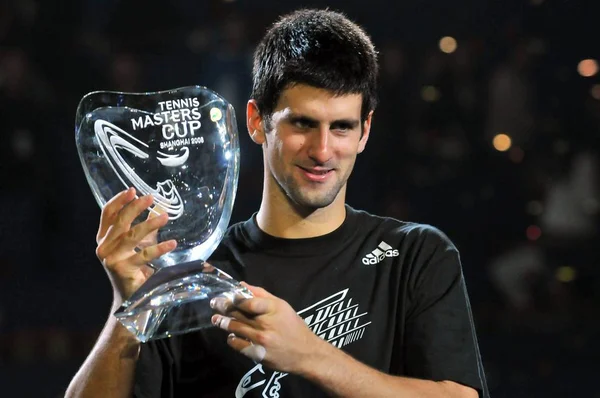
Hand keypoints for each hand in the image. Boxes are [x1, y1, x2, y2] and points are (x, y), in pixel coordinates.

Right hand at [95, 188, 176, 304]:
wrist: (130, 297)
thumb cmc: (135, 266)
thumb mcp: (139, 242)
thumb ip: (146, 224)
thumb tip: (161, 204)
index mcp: (103, 237)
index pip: (107, 214)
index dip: (119, 200)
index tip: (132, 190)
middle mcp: (104, 247)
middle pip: (120, 221)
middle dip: (135, 207)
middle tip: (151, 197)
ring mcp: (111, 259)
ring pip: (132, 236)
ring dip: (150, 224)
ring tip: (166, 217)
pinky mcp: (123, 270)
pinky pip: (143, 255)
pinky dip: (160, 248)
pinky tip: (172, 243)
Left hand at [210, 283, 326, 373]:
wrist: (306, 353)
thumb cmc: (293, 326)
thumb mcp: (282, 306)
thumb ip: (261, 295)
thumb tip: (242, 285)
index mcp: (274, 309)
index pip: (249, 302)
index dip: (235, 299)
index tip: (227, 296)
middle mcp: (266, 323)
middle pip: (239, 314)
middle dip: (224, 308)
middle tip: (214, 304)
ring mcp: (261, 340)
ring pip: (235, 328)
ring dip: (223, 323)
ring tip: (216, 319)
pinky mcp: (258, 354)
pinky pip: (238, 344)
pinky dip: (232, 339)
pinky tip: (230, 335)